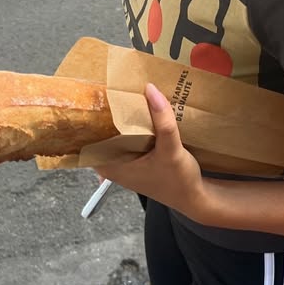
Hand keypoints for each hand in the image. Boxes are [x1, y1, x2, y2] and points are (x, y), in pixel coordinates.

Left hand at [95, 83, 206, 217]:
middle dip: (106, 112)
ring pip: (115, 134)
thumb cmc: (179, 181)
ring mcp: (123, 163)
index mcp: (109, 167)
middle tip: (110, 86)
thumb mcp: (171, 150)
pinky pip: (128, 137)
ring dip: (122, 117)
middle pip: (101, 132)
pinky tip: (140, 111)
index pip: (88, 137)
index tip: (93, 93)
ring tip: (124, 93)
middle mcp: (112, 165)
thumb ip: (162, 121)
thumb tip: (150, 89)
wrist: (195, 198)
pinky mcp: (135, 159)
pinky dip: (133, 126)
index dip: (90, 116)